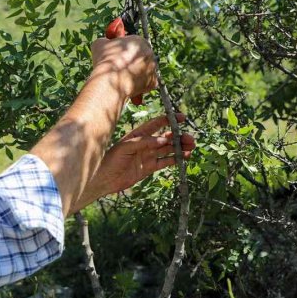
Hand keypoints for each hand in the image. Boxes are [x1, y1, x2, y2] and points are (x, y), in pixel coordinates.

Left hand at [76, 114, 194, 208]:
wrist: (105, 179)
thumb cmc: (111, 160)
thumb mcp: (126, 147)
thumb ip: (144, 142)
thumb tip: (163, 140)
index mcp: (138, 135)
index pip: (156, 124)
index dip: (169, 120)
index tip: (182, 118)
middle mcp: (145, 144)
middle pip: (166, 137)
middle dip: (179, 136)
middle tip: (190, 139)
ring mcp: (148, 156)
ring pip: (168, 149)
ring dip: (180, 147)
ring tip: (191, 147)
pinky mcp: (149, 168)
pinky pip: (165, 162)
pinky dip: (175, 159)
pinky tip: (185, 157)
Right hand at [90, 35, 156, 99]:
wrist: (110, 80)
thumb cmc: (104, 61)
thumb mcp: (100, 44)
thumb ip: (106, 41)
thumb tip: (105, 42)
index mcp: (139, 41)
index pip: (136, 44)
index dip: (128, 50)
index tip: (122, 54)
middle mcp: (149, 53)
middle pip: (143, 56)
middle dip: (135, 61)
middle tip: (123, 67)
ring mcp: (153, 68)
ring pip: (145, 70)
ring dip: (138, 73)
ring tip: (124, 78)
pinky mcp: (153, 82)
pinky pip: (148, 83)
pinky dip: (141, 85)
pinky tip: (130, 86)